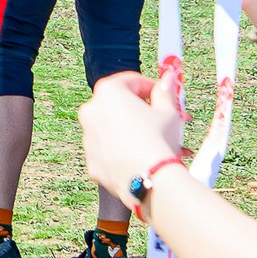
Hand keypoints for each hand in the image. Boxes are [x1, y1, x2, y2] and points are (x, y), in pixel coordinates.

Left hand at [79, 72, 185, 197]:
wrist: (149, 178)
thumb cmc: (159, 139)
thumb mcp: (168, 111)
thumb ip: (165, 92)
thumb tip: (168, 79)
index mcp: (108, 92)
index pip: (131, 81)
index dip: (152, 87)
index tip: (165, 96)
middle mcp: (91, 111)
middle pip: (120, 104)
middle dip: (143, 110)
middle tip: (164, 119)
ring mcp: (88, 136)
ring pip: (113, 128)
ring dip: (133, 130)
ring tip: (159, 141)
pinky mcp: (91, 159)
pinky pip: (109, 149)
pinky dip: (123, 150)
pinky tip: (144, 158)